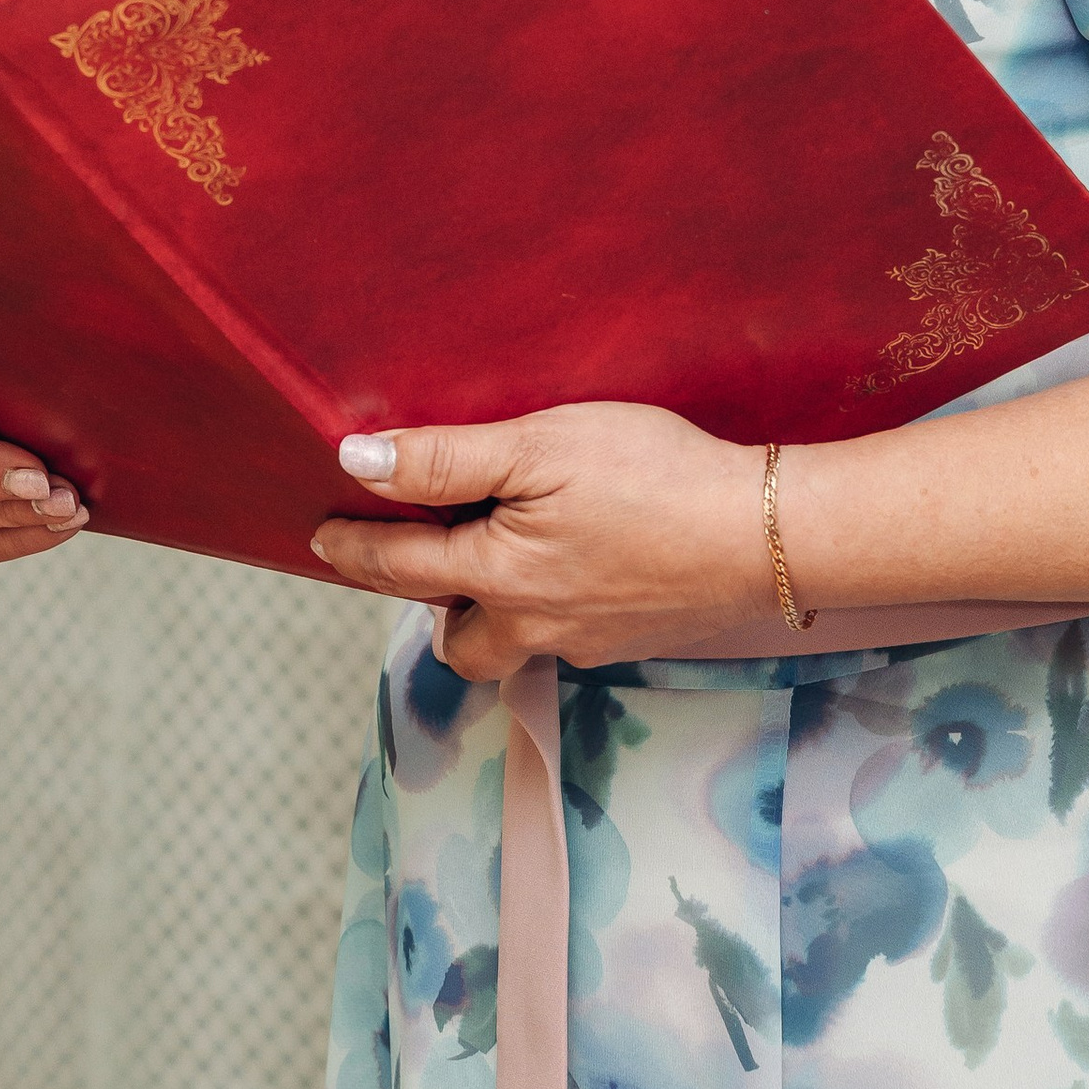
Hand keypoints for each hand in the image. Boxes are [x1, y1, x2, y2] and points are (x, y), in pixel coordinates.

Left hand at [309, 402, 769, 678]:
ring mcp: (588, 639)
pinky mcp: (633, 636)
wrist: (768, 534)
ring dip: (489, 614)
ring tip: (495, 559)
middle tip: (418, 556)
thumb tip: (357, 462)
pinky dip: (548, 606)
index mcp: (499, 578)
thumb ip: (444, 459)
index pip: (399, 569)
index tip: (320, 535)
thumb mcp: (539, 445)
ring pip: (512, 643)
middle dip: (427, 604)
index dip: (352, 548)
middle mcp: (534, 625)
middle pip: (455, 638)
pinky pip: (566, 635)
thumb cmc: (654, 477)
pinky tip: (574, 563)